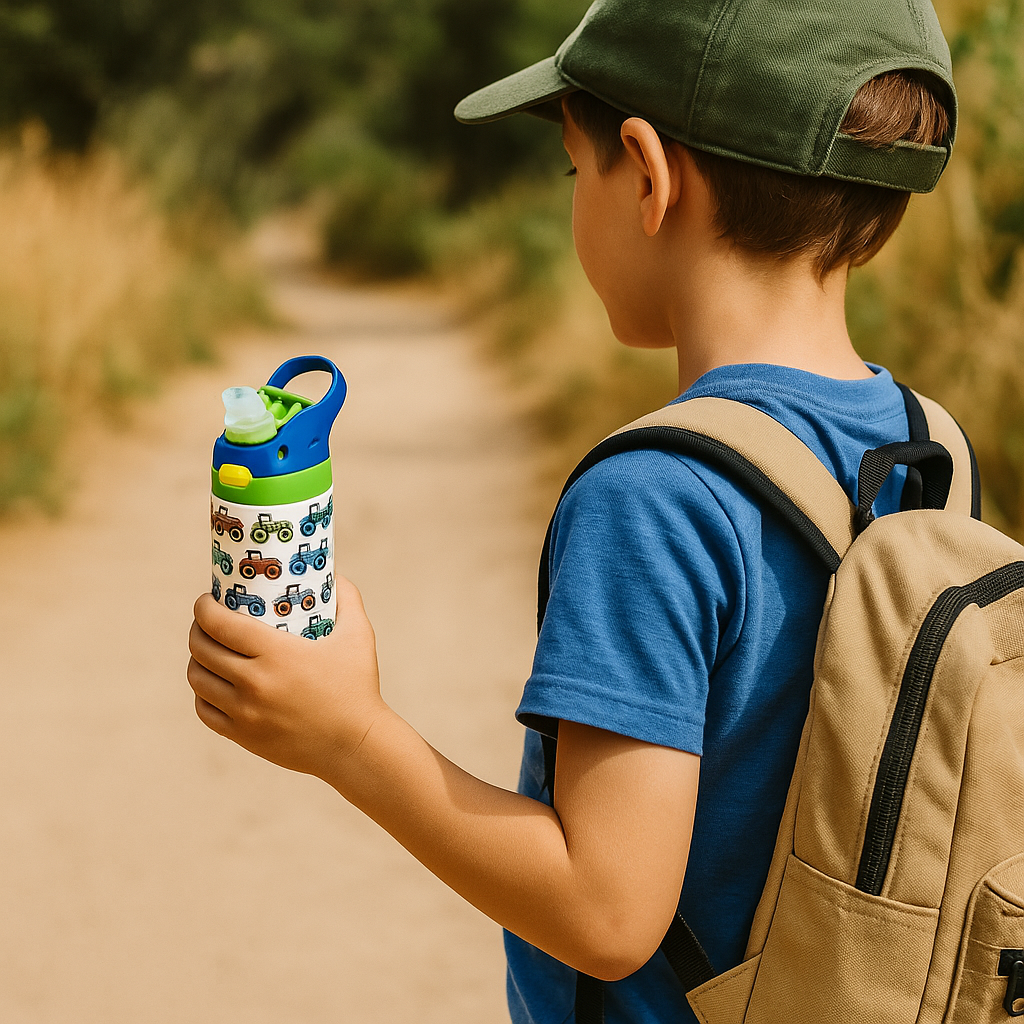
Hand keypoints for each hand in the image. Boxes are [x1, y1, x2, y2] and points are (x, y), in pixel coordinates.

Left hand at [187, 577, 386, 778]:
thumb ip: (348, 599)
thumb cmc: (357, 686)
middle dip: (198, 629)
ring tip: (207, 651)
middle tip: (207, 622)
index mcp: (276, 653)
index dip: (204, 608)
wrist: (355, 745)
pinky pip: (205, 710)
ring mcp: (245, 712)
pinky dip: (202, 693)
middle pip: (201, 648)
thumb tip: (335, 575)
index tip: (207, 600)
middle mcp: (254, 682)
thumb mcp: (359, 636)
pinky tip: (212, 684)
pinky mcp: (243, 736)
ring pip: (198, 679)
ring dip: (196, 660)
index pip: (219, 623)